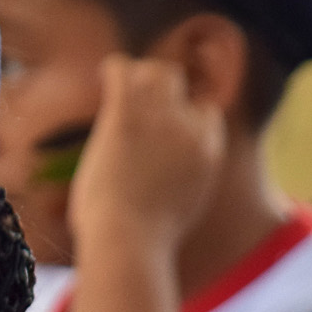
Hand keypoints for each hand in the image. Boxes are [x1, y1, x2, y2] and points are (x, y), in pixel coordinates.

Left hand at [70, 54, 225, 254]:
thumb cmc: (145, 241)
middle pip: (180, 83)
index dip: (181, 115)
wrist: (129, 240)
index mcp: (208, 150)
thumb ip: (181, 188)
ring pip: (154, 70)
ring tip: (117, 90)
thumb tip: (165, 191)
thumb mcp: (179, 213)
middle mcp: (191, 127)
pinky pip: (121, 70)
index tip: (158, 126)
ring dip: (135, 77)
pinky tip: (102, 78)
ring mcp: (162, 116)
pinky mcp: (128, 113)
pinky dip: (110, 70)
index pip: (204, 111)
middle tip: (135, 103)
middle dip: (159, 89)